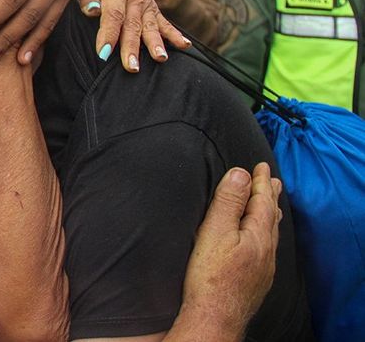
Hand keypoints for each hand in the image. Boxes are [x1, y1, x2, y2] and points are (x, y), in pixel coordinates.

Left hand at [76, 0, 189, 71]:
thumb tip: (93, 11)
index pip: (112, 14)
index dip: (108, 34)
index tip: (104, 54)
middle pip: (132, 25)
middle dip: (132, 47)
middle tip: (132, 67)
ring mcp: (146, 3)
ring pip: (150, 26)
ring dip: (155, 43)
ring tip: (160, 58)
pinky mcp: (153, 8)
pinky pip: (164, 22)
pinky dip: (175, 34)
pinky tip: (185, 45)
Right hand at [178, 163, 281, 337]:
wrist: (214, 318)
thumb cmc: (211, 276)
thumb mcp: (215, 232)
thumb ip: (229, 203)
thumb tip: (241, 174)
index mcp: (258, 235)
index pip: (263, 202)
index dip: (261, 182)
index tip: (262, 166)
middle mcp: (266, 251)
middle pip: (271, 217)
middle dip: (270, 197)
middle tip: (273, 181)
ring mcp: (264, 268)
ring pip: (271, 234)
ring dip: (270, 215)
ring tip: (271, 206)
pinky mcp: (256, 281)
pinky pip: (266, 249)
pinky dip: (265, 234)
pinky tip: (260, 241)